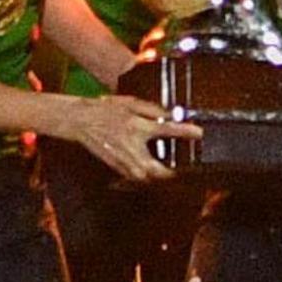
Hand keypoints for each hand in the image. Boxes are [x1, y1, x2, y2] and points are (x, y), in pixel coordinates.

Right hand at [68, 94, 190, 185]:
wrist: (82, 121)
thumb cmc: (106, 110)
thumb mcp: (132, 103)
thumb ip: (154, 110)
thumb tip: (173, 116)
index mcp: (138, 128)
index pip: (168, 131)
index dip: (187, 132)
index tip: (200, 133)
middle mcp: (133, 149)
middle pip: (161, 171)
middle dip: (175, 170)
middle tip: (187, 164)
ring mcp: (125, 163)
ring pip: (151, 178)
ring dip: (162, 174)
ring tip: (173, 167)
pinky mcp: (119, 169)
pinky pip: (140, 177)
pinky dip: (148, 174)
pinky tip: (153, 166)